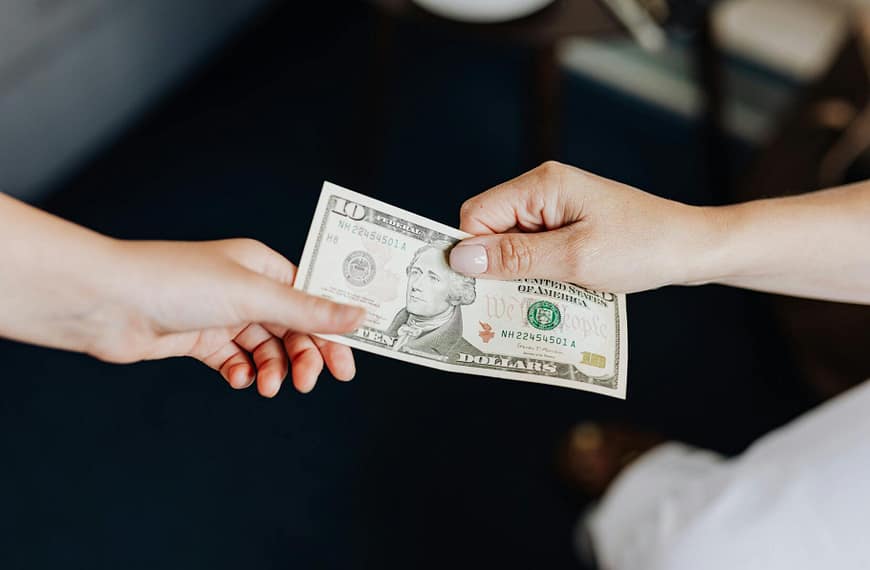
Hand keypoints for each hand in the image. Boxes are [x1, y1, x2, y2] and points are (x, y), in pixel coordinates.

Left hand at [87, 238, 364, 396]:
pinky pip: (235, 361)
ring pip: (266, 349)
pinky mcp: (200, 340)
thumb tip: (359, 315)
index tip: (347, 363)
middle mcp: (246, 288)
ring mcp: (223, 315)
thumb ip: (308, 311)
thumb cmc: (177, 283)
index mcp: (264, 266)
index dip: (333, 330)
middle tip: (311, 382)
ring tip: (267, 386)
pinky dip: (242, 373)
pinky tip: (238, 379)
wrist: (109, 303)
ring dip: (273, 369)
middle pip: (293, 327)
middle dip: (305, 356)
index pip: (313, 298)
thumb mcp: (254, 297)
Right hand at [448, 161, 715, 292]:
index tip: (481, 289)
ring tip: (540, 296)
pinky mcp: (569, 225)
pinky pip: (535, 248)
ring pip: (512, 242)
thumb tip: (459, 259)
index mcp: (541, 185)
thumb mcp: (573, 259)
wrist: (693, 248)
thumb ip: (514, 258)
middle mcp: (544, 190)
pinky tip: (554, 290)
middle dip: (495, 265)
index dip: (473, 252)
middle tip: (511, 300)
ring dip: (519, 272)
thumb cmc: (641, 248)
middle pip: (490, 228)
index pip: (477, 214)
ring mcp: (557, 207)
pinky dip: (538, 271)